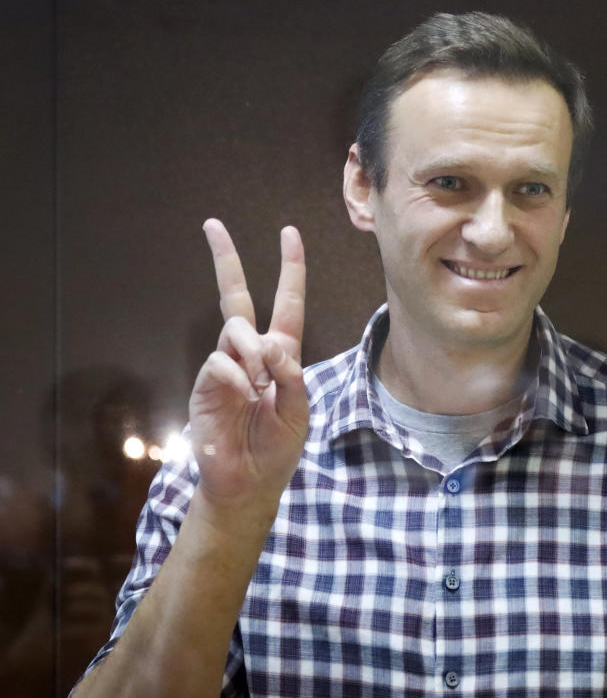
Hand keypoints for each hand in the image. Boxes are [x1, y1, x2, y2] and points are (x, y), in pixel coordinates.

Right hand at [188, 219, 308, 512]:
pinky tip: (246, 393)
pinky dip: (237, 375)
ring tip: (260, 381)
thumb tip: (268, 344)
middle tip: (213, 224)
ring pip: (234, 329)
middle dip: (227, 260)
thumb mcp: (299, 409)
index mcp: (281, 355)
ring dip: (253, 349)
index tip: (289, 234)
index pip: (286, 303)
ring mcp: (225, 366)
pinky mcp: (206, 384)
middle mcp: (251, 353)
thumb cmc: (278, 446)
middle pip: (236, 297)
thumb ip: (291, 374)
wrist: (249, 482)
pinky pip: (220, 363)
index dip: (290, 269)